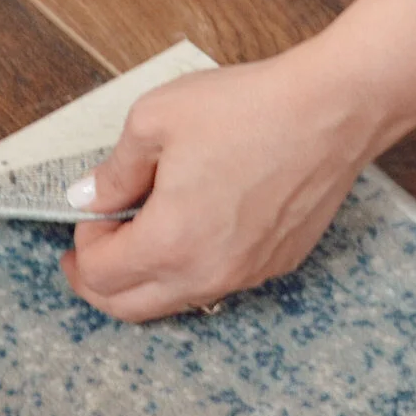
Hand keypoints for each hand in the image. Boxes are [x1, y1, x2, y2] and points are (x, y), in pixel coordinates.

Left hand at [62, 0, 415, 320]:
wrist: (333, 108)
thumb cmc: (250, 108)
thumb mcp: (156, 119)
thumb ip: (114, 169)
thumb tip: (90, 196)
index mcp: (169, 242)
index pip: (101, 276)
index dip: (82, 248)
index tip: (88, 218)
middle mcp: (206, 273)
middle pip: (131, 308)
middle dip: (100, 283)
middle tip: (90, 253)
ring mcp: (247, 274)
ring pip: (176, 301)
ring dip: (146, 279)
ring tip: (143, 233)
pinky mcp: (277, 263)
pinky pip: (219, 282)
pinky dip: (192, 268)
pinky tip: (197, 224)